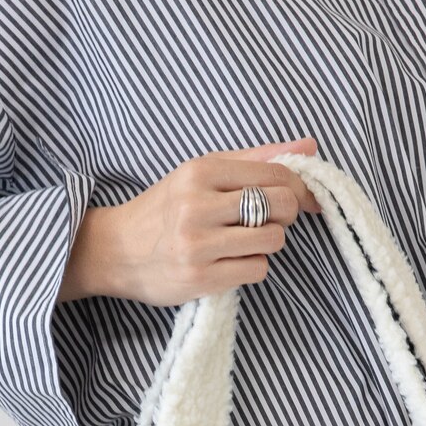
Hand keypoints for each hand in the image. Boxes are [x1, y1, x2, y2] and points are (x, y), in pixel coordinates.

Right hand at [58, 138, 322, 304]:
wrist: (115, 251)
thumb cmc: (166, 210)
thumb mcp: (202, 173)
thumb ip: (255, 159)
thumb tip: (310, 147)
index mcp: (199, 171)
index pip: (274, 173)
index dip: (296, 187)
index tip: (297, 197)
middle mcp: (197, 205)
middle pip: (280, 205)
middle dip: (286, 214)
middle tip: (268, 220)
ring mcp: (198, 244)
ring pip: (272, 239)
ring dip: (268, 243)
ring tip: (245, 242)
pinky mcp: (200, 278)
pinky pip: (257, 270)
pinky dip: (252, 267)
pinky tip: (231, 262)